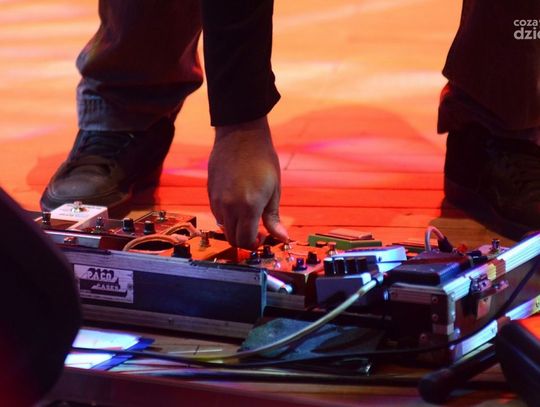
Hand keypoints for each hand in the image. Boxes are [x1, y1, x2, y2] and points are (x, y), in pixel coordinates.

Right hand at [208, 116, 288, 248]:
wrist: (241, 134)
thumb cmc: (263, 159)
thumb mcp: (274, 190)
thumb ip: (274, 218)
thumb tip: (282, 238)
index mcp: (248, 207)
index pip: (246, 241)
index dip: (255, 244)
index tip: (263, 238)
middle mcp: (229, 207)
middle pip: (232, 239)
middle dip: (245, 241)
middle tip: (257, 232)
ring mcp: (217, 200)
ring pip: (223, 227)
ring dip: (235, 229)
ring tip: (248, 217)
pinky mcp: (210, 192)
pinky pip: (217, 214)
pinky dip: (227, 217)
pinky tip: (237, 205)